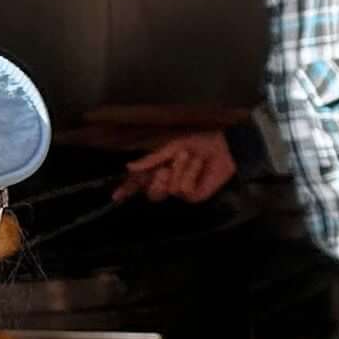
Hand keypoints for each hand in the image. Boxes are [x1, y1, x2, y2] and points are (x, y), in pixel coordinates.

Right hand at [120, 131, 236, 205]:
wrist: (222, 144)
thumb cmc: (199, 142)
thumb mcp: (171, 146)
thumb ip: (152, 159)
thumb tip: (129, 167)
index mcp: (160, 169)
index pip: (140, 183)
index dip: (128, 189)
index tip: (116, 195)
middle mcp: (169, 183)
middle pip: (152, 193)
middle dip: (158, 179)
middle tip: (167, 167)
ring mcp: (182, 191)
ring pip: (168, 190)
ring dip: (179, 169)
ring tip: (190, 158)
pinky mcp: (195, 196)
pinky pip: (184, 189)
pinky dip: (190, 173)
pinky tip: (199, 165)